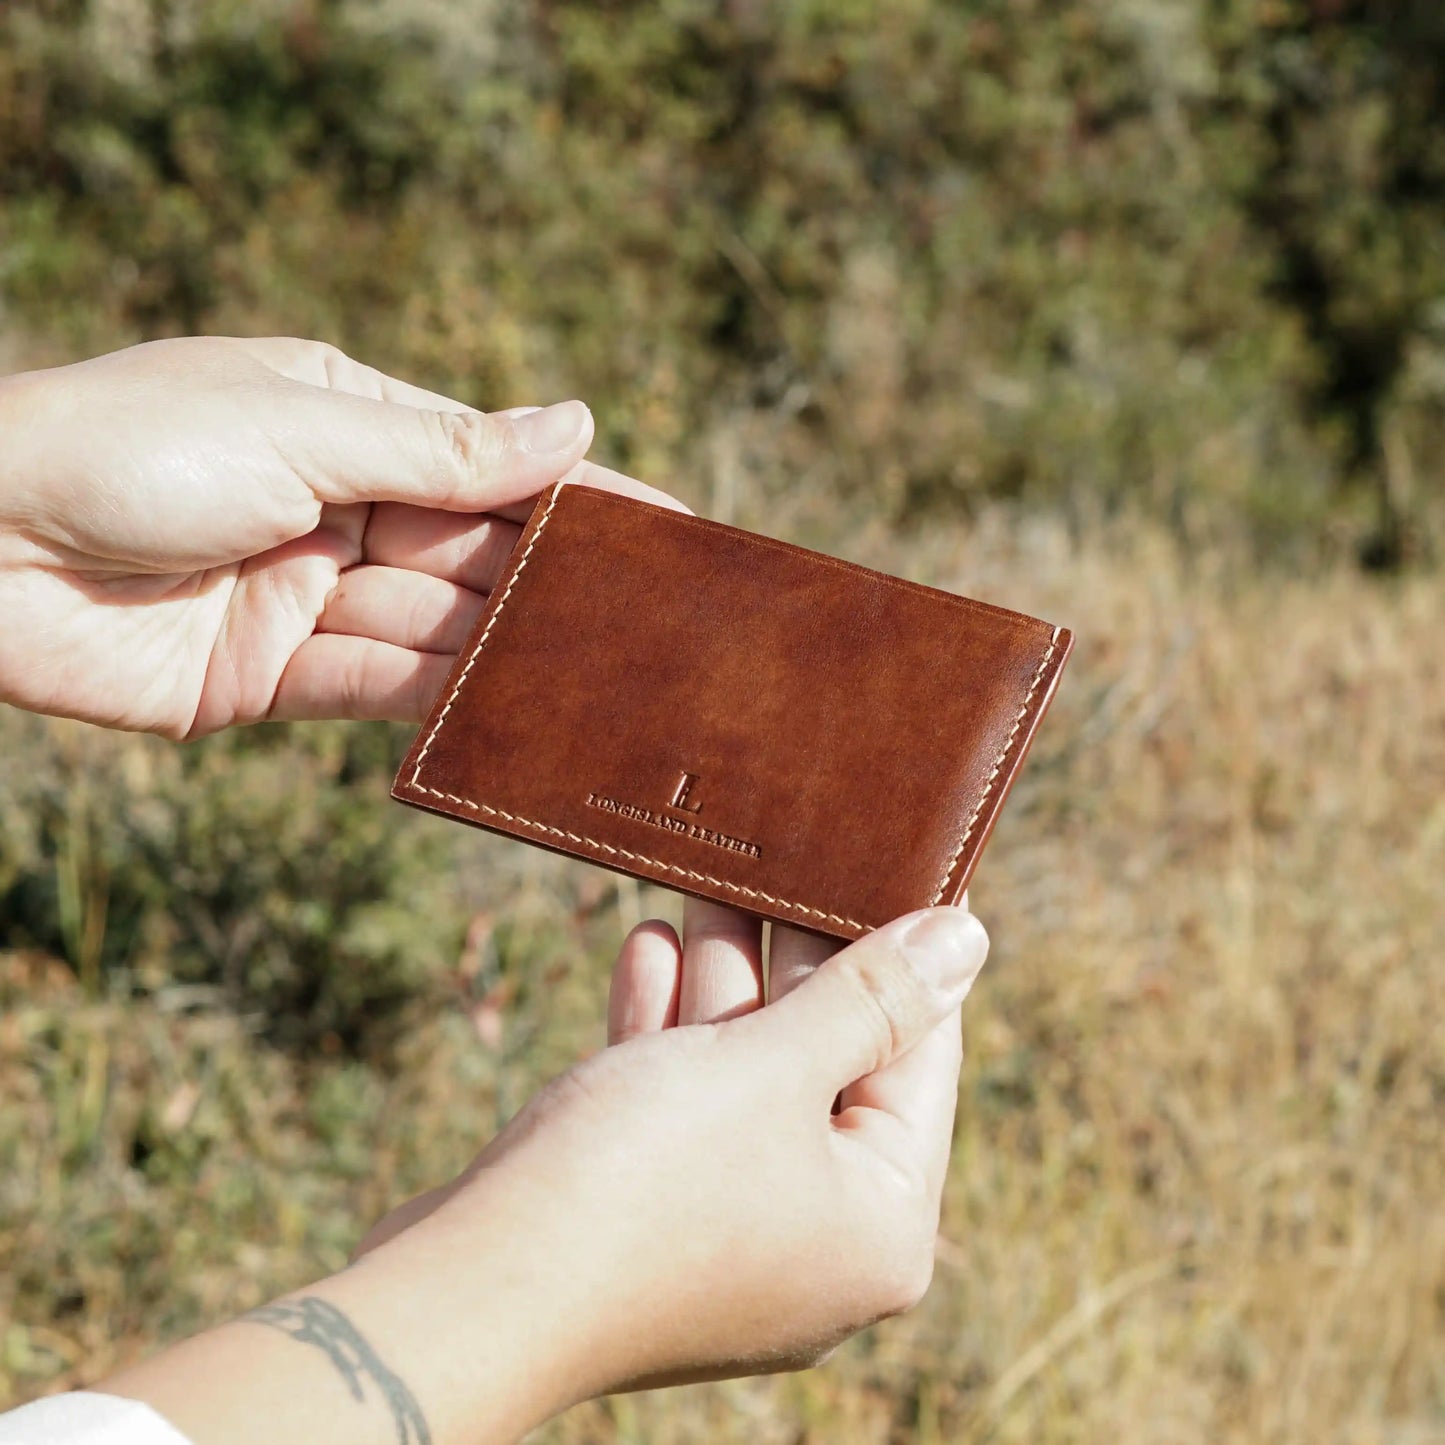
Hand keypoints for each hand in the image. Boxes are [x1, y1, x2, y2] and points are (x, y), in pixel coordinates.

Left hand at [0, 336, 679, 736]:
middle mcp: (340, 508)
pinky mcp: (273, 675)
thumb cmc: (128, 449)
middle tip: (663, 625)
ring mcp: (310, 595)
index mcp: (349, 422)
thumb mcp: (303, 430)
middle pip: (477, 553)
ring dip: (514, 654)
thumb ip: (443, 452)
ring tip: (610, 681)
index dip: (582, 495)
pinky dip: (443, 704)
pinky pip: (381, 690)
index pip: (493, 463)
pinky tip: (514, 717)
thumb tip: (576, 427)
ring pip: (440, 628)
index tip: (673, 529)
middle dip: (559, 587)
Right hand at [102, 903, 986, 1443]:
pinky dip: (668, 1032)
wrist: (469, 1290)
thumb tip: (967, 938)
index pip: (918, 1056)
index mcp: (880, 1222)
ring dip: (719, 978)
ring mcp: (733, 1232)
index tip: (892, 868)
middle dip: (789, 954)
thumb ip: (868, 998)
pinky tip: (647, 944)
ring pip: (746, 1077)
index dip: (904, 952)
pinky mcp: (657, 1218)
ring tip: (706, 882)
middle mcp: (819, 1238)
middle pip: (827, 1062)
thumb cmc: (640, 1182)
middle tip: (783, 855)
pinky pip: (684, 1109)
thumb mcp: (770, 1067)